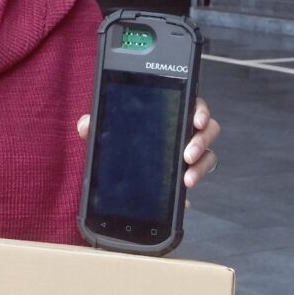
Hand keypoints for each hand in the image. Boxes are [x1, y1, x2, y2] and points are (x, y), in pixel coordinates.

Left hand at [76, 95, 220, 188]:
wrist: (121, 175)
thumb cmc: (119, 140)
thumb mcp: (106, 131)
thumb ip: (96, 124)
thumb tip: (84, 125)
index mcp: (169, 111)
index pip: (192, 102)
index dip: (199, 109)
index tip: (196, 120)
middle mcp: (184, 129)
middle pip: (209, 128)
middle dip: (202, 140)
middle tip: (188, 154)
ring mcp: (190, 151)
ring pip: (209, 153)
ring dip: (201, 165)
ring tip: (187, 178)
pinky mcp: (188, 171)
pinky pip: (200, 174)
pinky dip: (194, 180)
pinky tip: (184, 192)